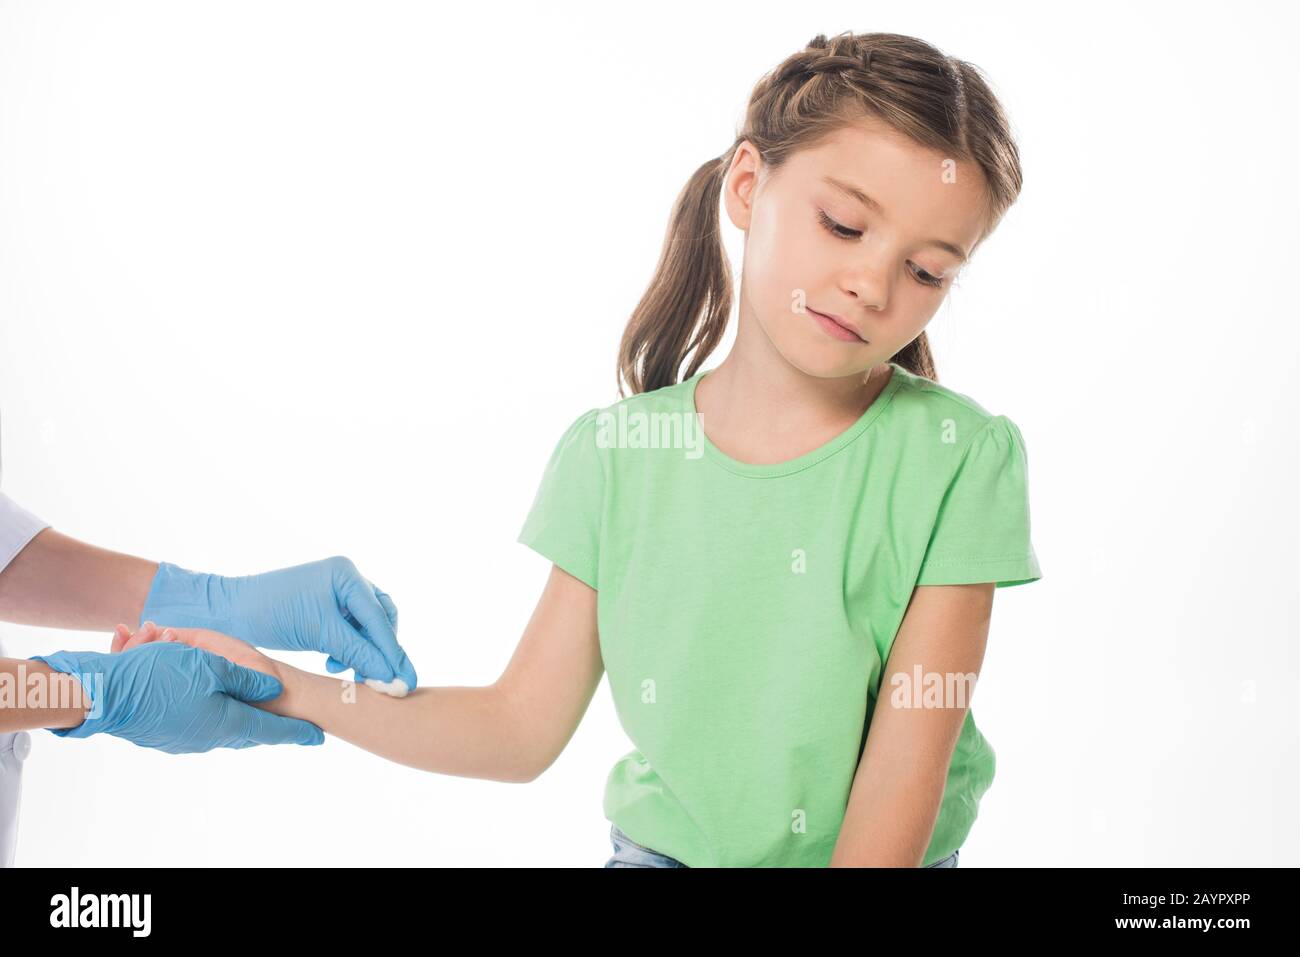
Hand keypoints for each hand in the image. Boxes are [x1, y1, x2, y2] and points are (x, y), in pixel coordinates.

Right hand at [31, 641, 324, 752]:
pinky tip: (162, 657)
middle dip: (249, 702)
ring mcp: (182, 738)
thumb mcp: (210, 667)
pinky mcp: (161, 733)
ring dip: (201, 678)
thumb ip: (246, 681)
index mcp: (225, 723)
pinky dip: (179, 683)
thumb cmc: (158, 676)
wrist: (100, 696)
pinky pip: (181, 706)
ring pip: (208, 708)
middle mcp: (207, 737)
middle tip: (267, 699)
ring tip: (180, 650)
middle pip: (241, 722)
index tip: (319, 737)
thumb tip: (271, 693)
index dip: (297, 733)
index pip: (271, 730)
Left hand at [138, 556, 416, 692]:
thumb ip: (358, 652)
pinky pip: (353, 630)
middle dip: (382, 651)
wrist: (227, 611)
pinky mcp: (328, 607)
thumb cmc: (268, 614)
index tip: (405, 681)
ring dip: (365, 652)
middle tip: (384, 683)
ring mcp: (338, 591)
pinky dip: (351, 648)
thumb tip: (393, 677)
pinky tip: (335, 662)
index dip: (393, 653)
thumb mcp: (318, 633)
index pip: (378, 619)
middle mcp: (347, 578)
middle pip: (381, 620)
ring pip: (369, 628)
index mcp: (346, 575)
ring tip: (350, 672)